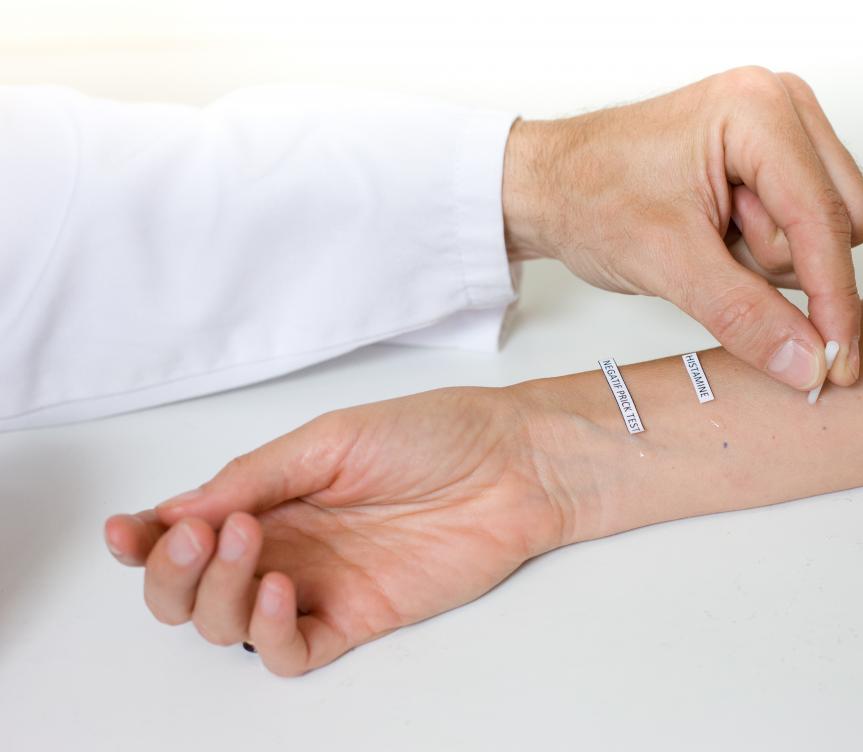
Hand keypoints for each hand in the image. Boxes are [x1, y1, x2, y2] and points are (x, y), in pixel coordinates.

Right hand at [103, 388, 567, 675]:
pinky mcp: (358, 618)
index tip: (128, 530)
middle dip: (173, 572)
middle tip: (199, 536)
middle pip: (191, 591)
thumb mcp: (332, 438)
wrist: (512, 462)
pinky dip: (268, 633)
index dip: (146, 539)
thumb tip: (180, 508)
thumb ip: (256, 475)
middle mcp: (285, 546)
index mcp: (271, 497)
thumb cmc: (434, 434)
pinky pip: (290, 650)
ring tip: (247, 542)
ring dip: (217, 594)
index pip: (186, 531)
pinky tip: (281, 589)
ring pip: (229, 625)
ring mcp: (319, 585)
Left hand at [502, 66, 862, 391]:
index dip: (834, 299)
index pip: (826, 220)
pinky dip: (766, 248)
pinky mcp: (775, 155)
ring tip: (706, 236)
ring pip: (830, 229)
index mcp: (759, 109)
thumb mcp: (668, 264)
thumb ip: (745, 315)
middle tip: (710, 249)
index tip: (839, 362)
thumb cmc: (590, 196)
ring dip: (769, 257)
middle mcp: (782, 105)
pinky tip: (718, 235)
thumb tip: (808, 362)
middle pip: (843, 221)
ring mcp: (782, 128)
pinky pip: (808, 225)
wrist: (549, 185)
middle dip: (781, 262)